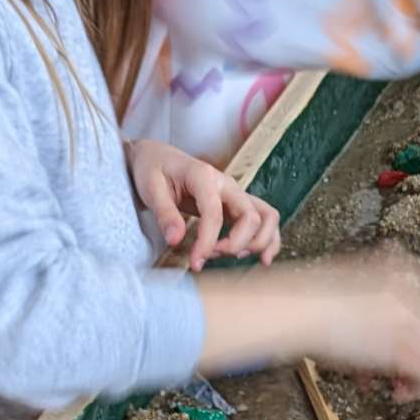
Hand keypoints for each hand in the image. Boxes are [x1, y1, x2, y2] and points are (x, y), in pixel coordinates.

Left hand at [127, 140, 280, 271]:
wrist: (157, 158)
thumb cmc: (153, 170)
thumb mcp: (150, 188)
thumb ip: (165, 214)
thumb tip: (175, 240)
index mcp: (204, 176)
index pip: (215, 214)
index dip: (207, 242)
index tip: (195, 262)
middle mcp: (227, 184)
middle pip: (251, 217)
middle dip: (235, 244)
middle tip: (211, 256)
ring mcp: (236, 194)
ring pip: (267, 217)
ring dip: (258, 243)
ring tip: (235, 256)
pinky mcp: (238, 205)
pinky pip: (265, 220)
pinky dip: (269, 240)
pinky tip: (262, 258)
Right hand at [196, 247, 419, 401]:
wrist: (292, 309)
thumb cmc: (305, 297)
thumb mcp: (348, 280)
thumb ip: (373, 296)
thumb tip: (378, 331)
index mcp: (399, 266)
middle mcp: (411, 289)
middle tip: (404, 367)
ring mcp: (409, 318)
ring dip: (417, 372)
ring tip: (395, 384)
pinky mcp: (402, 348)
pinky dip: (414, 389)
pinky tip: (396, 394)